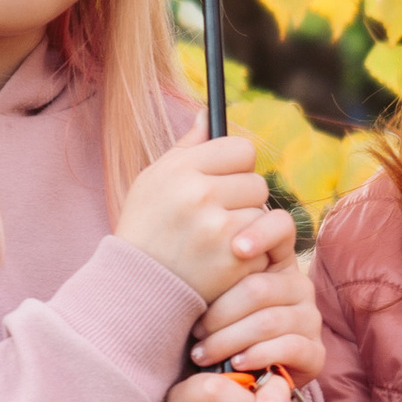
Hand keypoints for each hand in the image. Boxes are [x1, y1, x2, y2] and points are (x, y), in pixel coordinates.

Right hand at [117, 129, 286, 304]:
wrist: (137, 289)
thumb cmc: (146, 230)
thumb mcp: (153, 181)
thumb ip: (187, 147)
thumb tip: (209, 112)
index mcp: (180, 170)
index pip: (241, 149)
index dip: (237, 167)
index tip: (225, 182)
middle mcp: (199, 194)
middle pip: (257, 182)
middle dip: (244, 201)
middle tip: (218, 219)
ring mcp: (218, 228)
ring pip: (263, 215)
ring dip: (249, 229)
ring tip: (218, 243)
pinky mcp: (234, 260)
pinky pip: (265, 246)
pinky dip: (252, 257)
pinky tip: (225, 263)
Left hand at [194, 243, 323, 383]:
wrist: (241, 376)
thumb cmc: (216, 328)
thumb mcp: (210, 297)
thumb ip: (209, 272)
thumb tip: (191, 245)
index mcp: (276, 261)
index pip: (281, 226)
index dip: (261, 233)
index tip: (236, 249)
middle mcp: (298, 285)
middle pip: (259, 288)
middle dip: (219, 313)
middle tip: (194, 331)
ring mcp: (310, 318)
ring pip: (268, 321)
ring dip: (229, 340)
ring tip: (203, 353)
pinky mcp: (315, 352)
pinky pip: (288, 347)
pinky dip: (257, 356)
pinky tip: (236, 363)